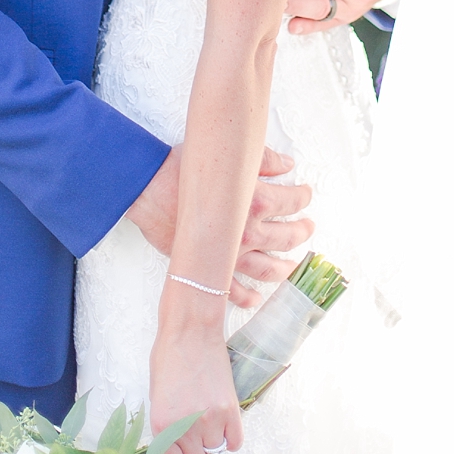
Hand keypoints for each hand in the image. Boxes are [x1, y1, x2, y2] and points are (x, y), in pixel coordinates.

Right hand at [124, 148, 312, 305]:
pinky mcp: (208, 267)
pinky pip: (233, 291)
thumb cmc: (180, 169)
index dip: (302, 197)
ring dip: (284, 269)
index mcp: (255, 202)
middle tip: (307, 228)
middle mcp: (247, 232)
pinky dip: (247, 297)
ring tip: (292, 266)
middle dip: (302, 232)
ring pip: (268, 269)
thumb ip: (261, 159)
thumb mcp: (223, 155)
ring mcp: (230, 254)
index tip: (305, 194)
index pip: (291, 202)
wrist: (146, 187)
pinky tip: (255, 298)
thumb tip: (287, 164)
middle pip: (287, 238)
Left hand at [149, 321, 242, 453]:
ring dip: (212, 451)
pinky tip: (221, 428)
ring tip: (206, 434)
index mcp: (162, 424)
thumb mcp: (157, 396)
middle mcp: (186, 427)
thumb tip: (175, 452)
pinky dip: (228, 441)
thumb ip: (166, 428)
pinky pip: (234, 443)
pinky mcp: (231, 411)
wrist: (191, 331)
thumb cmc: (169, 357)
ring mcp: (211, 420)